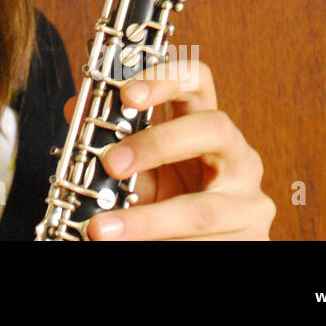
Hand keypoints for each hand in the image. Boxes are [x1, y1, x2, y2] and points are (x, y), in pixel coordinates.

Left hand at [61, 60, 274, 239]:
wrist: (203, 245)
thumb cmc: (171, 199)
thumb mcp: (140, 170)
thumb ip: (114, 142)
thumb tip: (74, 107)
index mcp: (208, 127)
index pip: (199, 80)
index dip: (166, 78)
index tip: (127, 94)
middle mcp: (238, 155)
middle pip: (214, 127)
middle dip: (157, 144)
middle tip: (111, 163)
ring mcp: (249, 200)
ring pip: (204, 208)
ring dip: (147, 221)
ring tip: (101, 230)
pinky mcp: (250, 240)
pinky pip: (204, 244)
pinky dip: (160, 244)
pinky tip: (131, 246)